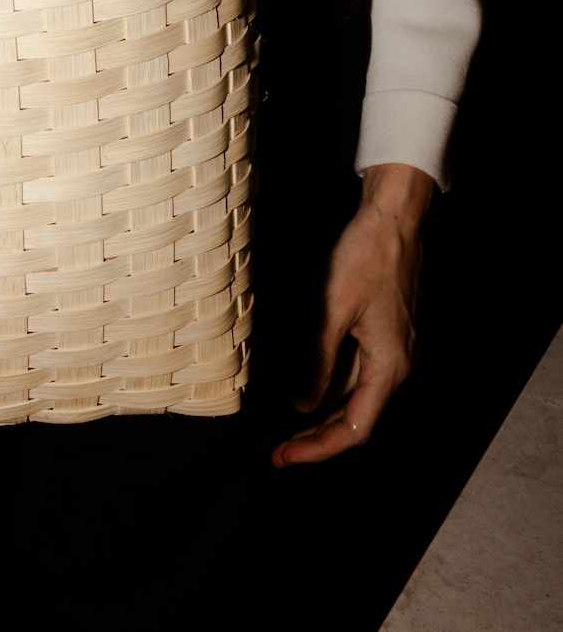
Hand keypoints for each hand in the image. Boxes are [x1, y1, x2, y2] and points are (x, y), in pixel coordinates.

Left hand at [272, 162, 433, 466]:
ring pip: (355, 396)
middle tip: (280, 450)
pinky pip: (356, 372)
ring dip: (323, 414)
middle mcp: (395, 365)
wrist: (392, 220)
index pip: (354, 427)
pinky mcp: (381, 333)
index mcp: (389, 365)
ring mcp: (390, 349)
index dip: (318, 448)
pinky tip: (307, 386)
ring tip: (289, 427)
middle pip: (355, 418)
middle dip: (317, 438)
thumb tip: (301, 406)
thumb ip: (317, 360)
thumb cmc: (366, 257)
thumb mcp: (332, 308)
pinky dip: (331, 385)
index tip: (284, 456)